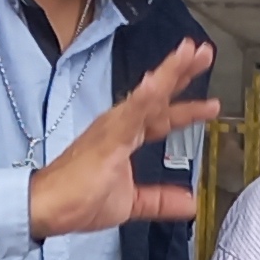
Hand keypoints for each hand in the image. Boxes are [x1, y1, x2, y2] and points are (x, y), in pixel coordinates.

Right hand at [25, 40, 219, 240]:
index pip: (161, 116)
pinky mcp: (106, 136)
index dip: (187, 108)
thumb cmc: (78, 200)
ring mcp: (113, 127)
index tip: (211, 104)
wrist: (47, 208)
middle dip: (182, 74)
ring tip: (190, 52)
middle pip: (158, 95)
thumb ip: (160, 200)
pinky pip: (131, 113)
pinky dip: (147, 96)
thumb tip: (188, 202)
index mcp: (125, 137)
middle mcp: (120, 125)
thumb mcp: (131, 203)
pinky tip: (160, 81)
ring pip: (148, 95)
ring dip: (170, 72)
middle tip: (204, 52)